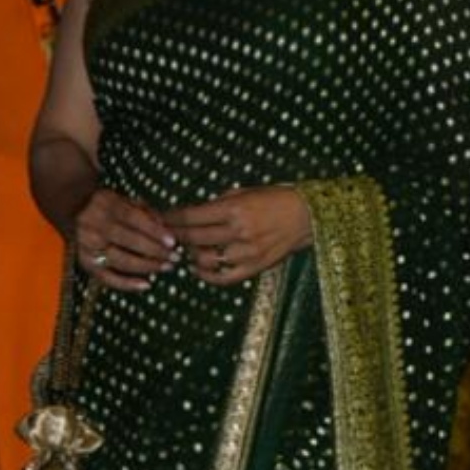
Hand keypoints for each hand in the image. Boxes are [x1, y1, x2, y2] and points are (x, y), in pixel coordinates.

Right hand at [75, 188, 177, 290]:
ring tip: (166, 267)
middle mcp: (93, 226)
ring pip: (120, 260)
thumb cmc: (111, 208)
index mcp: (105, 205)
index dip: (154, 231)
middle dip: (154, 251)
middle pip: (127, 240)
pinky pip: (107, 278)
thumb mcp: (127, 200)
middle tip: (175, 257)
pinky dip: (127, 284)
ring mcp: (88, 246)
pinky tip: (146, 285)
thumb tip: (165, 230)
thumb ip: (146, 212)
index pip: (132, 218)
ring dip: (146, 266)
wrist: (76, 211)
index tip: (172, 241)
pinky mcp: (86, 263)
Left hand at [162, 186, 312, 286]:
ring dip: (190, 254)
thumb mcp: (246, 191)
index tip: (162, 218)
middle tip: (167, 234)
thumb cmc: (276, 199)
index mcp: (234, 208)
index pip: (191, 216)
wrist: (307, 216)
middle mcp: (239, 231)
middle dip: (176, 235)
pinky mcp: (255, 267)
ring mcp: (247, 252)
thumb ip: (220, 202)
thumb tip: (194, 213)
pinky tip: (198, 269)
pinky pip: (224, 277)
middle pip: (194, 237)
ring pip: (204, 259)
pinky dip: (207, 275)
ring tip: (187, 249)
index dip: (172, 218)